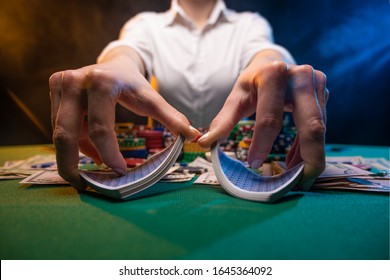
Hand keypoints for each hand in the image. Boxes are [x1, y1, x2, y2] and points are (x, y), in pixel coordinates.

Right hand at [49, 48, 199, 189]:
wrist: (115, 63)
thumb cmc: (133, 83)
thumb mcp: (152, 98)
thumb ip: (171, 117)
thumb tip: (193, 135)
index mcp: (101, 83)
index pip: (100, 129)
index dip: (109, 155)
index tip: (120, 171)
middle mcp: (74, 82)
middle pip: (66, 134)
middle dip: (72, 165)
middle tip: (85, 186)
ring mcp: (60, 85)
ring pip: (61, 133)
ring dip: (77, 154)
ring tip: (96, 166)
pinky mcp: (54, 90)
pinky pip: (61, 126)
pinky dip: (77, 143)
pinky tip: (93, 150)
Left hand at [198, 51, 328, 189]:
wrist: (272, 62)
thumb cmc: (252, 82)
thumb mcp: (236, 97)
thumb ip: (223, 120)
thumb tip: (206, 143)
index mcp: (274, 75)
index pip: (270, 119)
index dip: (263, 145)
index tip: (254, 165)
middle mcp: (302, 76)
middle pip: (312, 126)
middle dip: (308, 159)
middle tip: (298, 183)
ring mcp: (317, 84)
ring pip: (320, 129)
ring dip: (308, 156)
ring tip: (293, 175)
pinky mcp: (324, 94)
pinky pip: (321, 126)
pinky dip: (308, 147)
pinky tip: (295, 161)